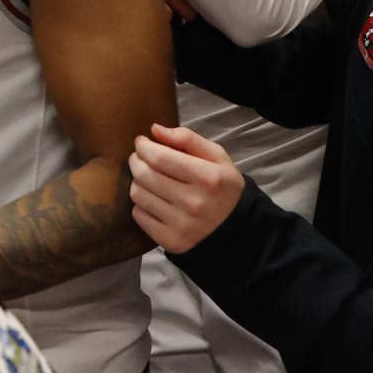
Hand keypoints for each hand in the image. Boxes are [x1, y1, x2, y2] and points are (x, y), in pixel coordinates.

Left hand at [128, 123, 242, 254]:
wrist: (235, 230)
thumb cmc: (221, 187)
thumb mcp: (217, 157)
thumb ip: (187, 138)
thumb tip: (155, 130)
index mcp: (209, 178)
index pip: (159, 157)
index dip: (143, 146)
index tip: (142, 143)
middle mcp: (196, 204)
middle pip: (144, 175)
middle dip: (137, 161)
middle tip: (141, 158)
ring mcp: (183, 226)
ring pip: (137, 194)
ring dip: (138, 182)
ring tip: (149, 179)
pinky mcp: (172, 242)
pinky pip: (138, 215)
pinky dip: (141, 204)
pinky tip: (154, 200)